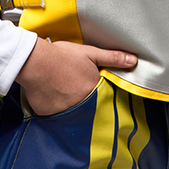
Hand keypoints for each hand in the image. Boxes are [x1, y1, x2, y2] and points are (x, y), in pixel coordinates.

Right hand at [16, 38, 136, 115]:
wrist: (35, 62)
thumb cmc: (61, 56)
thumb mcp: (89, 52)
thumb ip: (112, 57)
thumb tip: (133, 60)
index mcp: (94, 89)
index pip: (102, 96)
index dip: (98, 90)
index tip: (92, 87)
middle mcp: (82, 104)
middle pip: (88, 105)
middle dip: (84, 98)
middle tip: (74, 87)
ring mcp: (66, 112)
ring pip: (73, 112)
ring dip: (71, 104)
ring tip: (63, 90)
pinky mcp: (51, 116)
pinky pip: (57, 115)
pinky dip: (57, 108)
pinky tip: (52, 96)